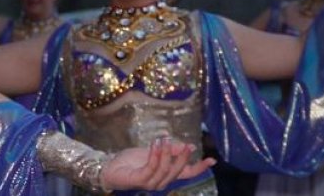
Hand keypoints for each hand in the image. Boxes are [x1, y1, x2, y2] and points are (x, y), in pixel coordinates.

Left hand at [100, 136, 215, 191]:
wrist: (111, 166)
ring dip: (167, 154)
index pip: (187, 173)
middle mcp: (161, 182)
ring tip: (165, 140)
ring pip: (165, 170)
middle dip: (184, 158)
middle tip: (188, 144)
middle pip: (178, 172)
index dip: (199, 167)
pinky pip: (151, 168)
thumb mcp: (154, 151)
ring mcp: (151, 183)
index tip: (212, 160)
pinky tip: (155, 144)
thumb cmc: (132, 161)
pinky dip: (155, 156)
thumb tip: (190, 146)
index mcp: (167, 174)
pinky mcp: (140, 180)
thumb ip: (171, 150)